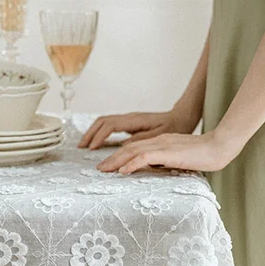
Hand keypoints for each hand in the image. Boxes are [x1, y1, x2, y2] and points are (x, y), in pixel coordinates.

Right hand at [79, 108, 197, 149]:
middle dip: (90, 133)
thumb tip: (124, 146)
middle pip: (103, 121)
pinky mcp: (129, 124)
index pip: (110, 126)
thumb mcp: (162, 135)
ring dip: (93, 133)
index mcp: (135, 120)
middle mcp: (129, 117)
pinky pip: (109, 126)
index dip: (99, 136)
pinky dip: (100, 133)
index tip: (92, 149)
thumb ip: (143, 140)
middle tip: (81, 147)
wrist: (182, 116)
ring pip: (104, 122)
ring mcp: (128, 120)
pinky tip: (97, 143)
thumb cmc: (175, 126)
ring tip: (85, 145)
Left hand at [96, 131, 240, 174]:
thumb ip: (165, 162)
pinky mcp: (168, 152)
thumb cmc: (204, 156)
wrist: (220, 147)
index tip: (108, 166)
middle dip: (112, 159)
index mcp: (160, 142)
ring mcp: (163, 145)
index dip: (119, 156)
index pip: (134, 148)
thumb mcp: (179, 159)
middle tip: (99, 169)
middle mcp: (158, 141)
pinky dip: (132, 164)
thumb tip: (153, 170)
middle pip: (129, 148)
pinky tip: (123, 171)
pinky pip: (145, 157)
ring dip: (116, 162)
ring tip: (104, 170)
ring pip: (133, 151)